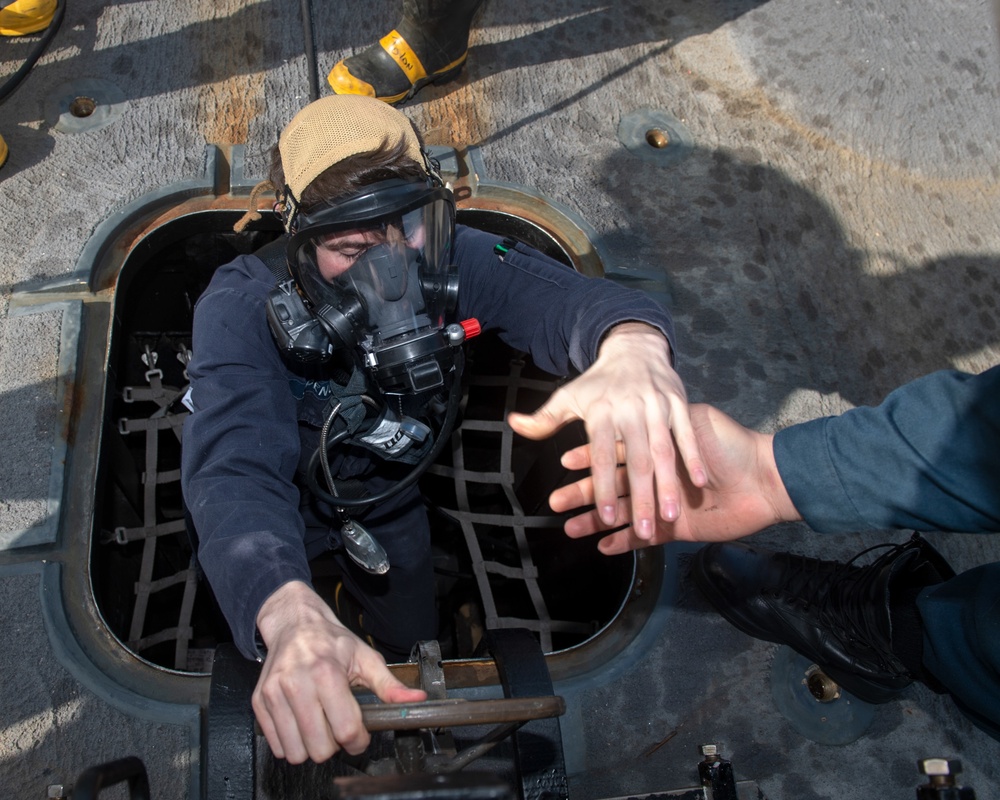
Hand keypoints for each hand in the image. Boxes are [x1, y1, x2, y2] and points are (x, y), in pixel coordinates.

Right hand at [253, 581, 426, 763]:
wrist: (294, 624)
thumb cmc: (331, 642)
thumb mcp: (365, 657)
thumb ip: (389, 685)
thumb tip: (415, 700)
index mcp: (327, 673)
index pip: (346, 731)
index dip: (358, 740)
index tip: (359, 734)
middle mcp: (297, 684)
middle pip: (320, 748)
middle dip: (334, 744)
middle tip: (336, 726)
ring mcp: (275, 694)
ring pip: (295, 752)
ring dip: (310, 745)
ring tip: (318, 724)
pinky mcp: (259, 702)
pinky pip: (276, 745)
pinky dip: (290, 741)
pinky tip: (301, 722)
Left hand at [507, 322, 706, 540]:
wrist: (634, 347)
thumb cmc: (599, 381)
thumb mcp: (568, 396)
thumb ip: (544, 419)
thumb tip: (513, 424)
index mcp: (601, 413)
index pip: (601, 455)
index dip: (603, 487)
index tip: (606, 516)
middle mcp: (630, 410)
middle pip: (636, 460)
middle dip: (642, 497)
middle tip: (645, 531)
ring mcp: (657, 406)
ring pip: (664, 450)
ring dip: (669, 484)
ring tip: (670, 515)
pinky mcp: (679, 402)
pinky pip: (686, 433)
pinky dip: (693, 456)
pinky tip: (699, 482)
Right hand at [549, 403, 800, 553]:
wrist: (765, 479)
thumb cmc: (731, 446)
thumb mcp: (695, 423)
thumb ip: (662, 426)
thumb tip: (633, 422)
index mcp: (656, 449)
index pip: (615, 454)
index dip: (590, 458)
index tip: (566, 463)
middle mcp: (655, 477)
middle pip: (611, 486)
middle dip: (584, 494)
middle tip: (555, 502)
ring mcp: (663, 504)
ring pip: (622, 514)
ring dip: (596, 522)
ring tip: (569, 528)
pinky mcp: (676, 529)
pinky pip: (644, 540)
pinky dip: (623, 544)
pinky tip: (601, 547)